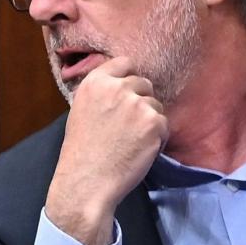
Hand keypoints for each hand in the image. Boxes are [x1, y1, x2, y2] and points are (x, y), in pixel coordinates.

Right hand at [44, 57, 168, 244]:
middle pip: (144, 83)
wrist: (87, 181)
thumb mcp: (81, 111)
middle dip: (140, 101)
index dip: (128, 79)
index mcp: (95, 82)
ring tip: (130, 141)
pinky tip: (138, 150)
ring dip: (149, 120)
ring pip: (156, 105)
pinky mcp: (154, 122)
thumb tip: (123, 86)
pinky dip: (157, 138)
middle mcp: (116, 88)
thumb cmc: (82, 152)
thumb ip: (102, 94)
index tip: (126, 93)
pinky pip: (164, 124)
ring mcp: (137, 104)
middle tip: (127, 126)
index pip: (124, 63)